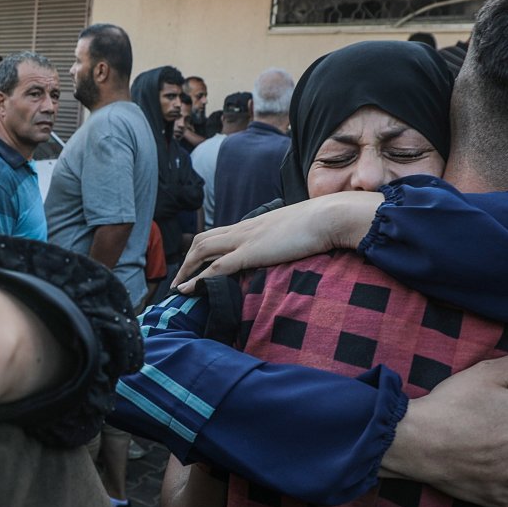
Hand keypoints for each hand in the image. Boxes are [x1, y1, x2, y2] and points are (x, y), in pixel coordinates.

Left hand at [173, 192, 382, 291]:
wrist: (331, 216)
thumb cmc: (322, 224)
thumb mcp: (298, 231)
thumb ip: (288, 238)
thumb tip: (293, 248)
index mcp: (255, 224)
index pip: (221, 233)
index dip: (205, 249)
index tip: (197, 265)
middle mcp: (244, 228)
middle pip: (203, 240)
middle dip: (188, 260)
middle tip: (179, 279)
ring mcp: (245, 239)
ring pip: (202, 250)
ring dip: (186, 269)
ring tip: (176, 288)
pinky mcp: (250, 252)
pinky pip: (216, 267)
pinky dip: (198, 279)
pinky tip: (187, 290)